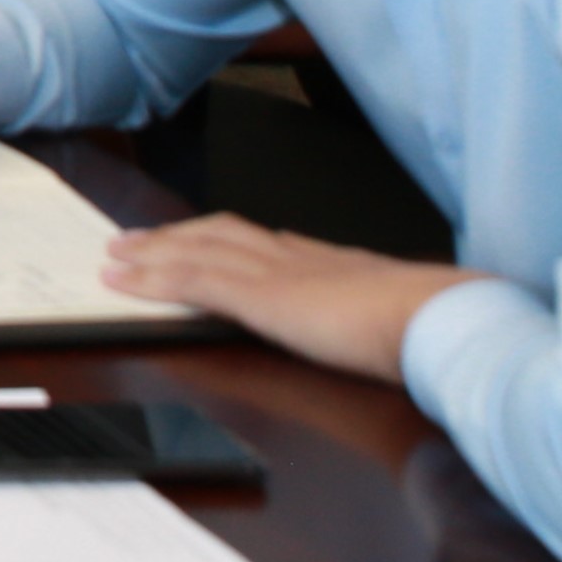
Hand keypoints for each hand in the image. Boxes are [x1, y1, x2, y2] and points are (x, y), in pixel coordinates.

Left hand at [94, 216, 483, 380]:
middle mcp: (300, 258)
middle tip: (139, 238)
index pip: (272, 242)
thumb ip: (392, 316)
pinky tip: (122, 280)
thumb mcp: (412, 316)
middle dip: (179, 235)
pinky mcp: (259, 296)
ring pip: (198, 249)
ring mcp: (277, 274)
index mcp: (338, 264)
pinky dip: (150, 277)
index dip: (231, 239)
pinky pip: (191, 278)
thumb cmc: (441, 325)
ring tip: (117, 254)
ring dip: (152, 250)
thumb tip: (396, 327)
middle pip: (224, 234)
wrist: (444, 320)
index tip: (208, 238)